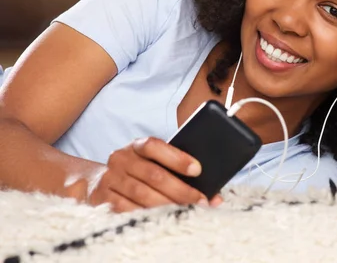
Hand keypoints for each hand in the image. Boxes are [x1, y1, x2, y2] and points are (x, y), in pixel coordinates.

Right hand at [68, 137, 221, 212]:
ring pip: (142, 194)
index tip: (198, 170)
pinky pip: (128, 209)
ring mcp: (110, 178)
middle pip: (154, 174)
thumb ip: (176, 169)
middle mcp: (121, 159)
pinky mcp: (102, 199)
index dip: (177, 158)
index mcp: (136, 145)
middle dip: (180, 189)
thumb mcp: (151, 162)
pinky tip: (162, 219)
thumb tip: (212, 192)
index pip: (156, 146)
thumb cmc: (137, 171)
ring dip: (167, 205)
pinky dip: (147, 214)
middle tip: (200, 200)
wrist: (97, 181)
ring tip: (187, 212)